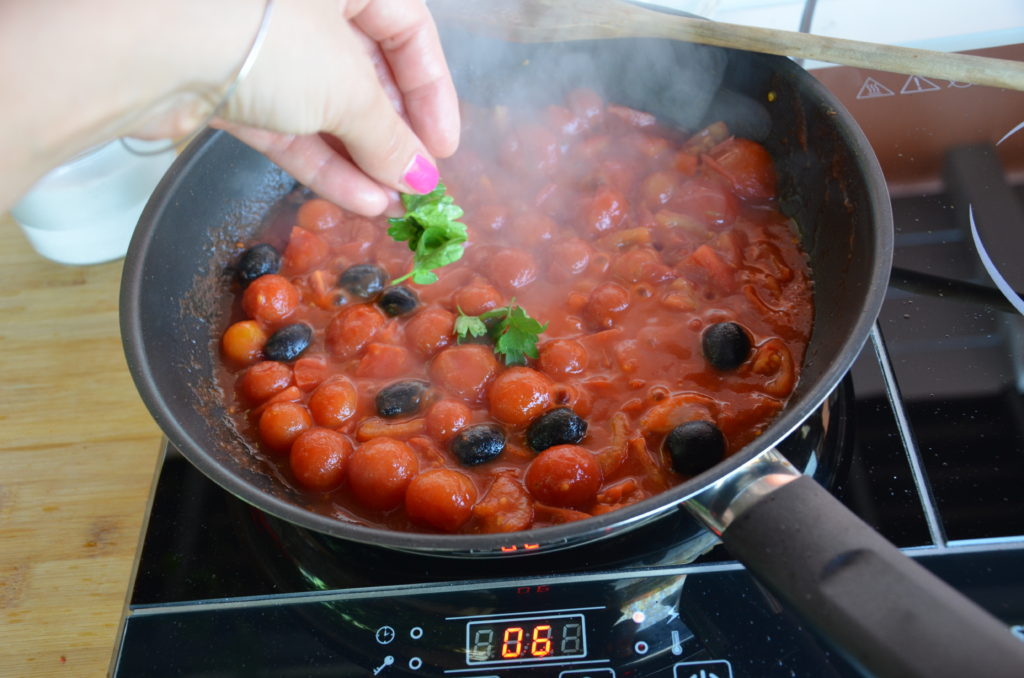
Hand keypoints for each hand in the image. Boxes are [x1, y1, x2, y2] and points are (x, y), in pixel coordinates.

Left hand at [216, 0, 459, 215]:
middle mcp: (302, 2)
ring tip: (391, 205)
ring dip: (360, 158)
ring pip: (324, 104)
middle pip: (365, 69)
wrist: (143, 43)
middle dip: (392, 133)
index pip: (408, 28)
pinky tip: (357, 200)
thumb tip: (420, 177)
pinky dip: (320, 161)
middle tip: (416, 183)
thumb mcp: (348, 86)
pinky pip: (287, 125)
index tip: (443, 148)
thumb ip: (390, 135)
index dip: (433, 91)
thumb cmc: (264, 32)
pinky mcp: (226, 83)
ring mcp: (261, 43)